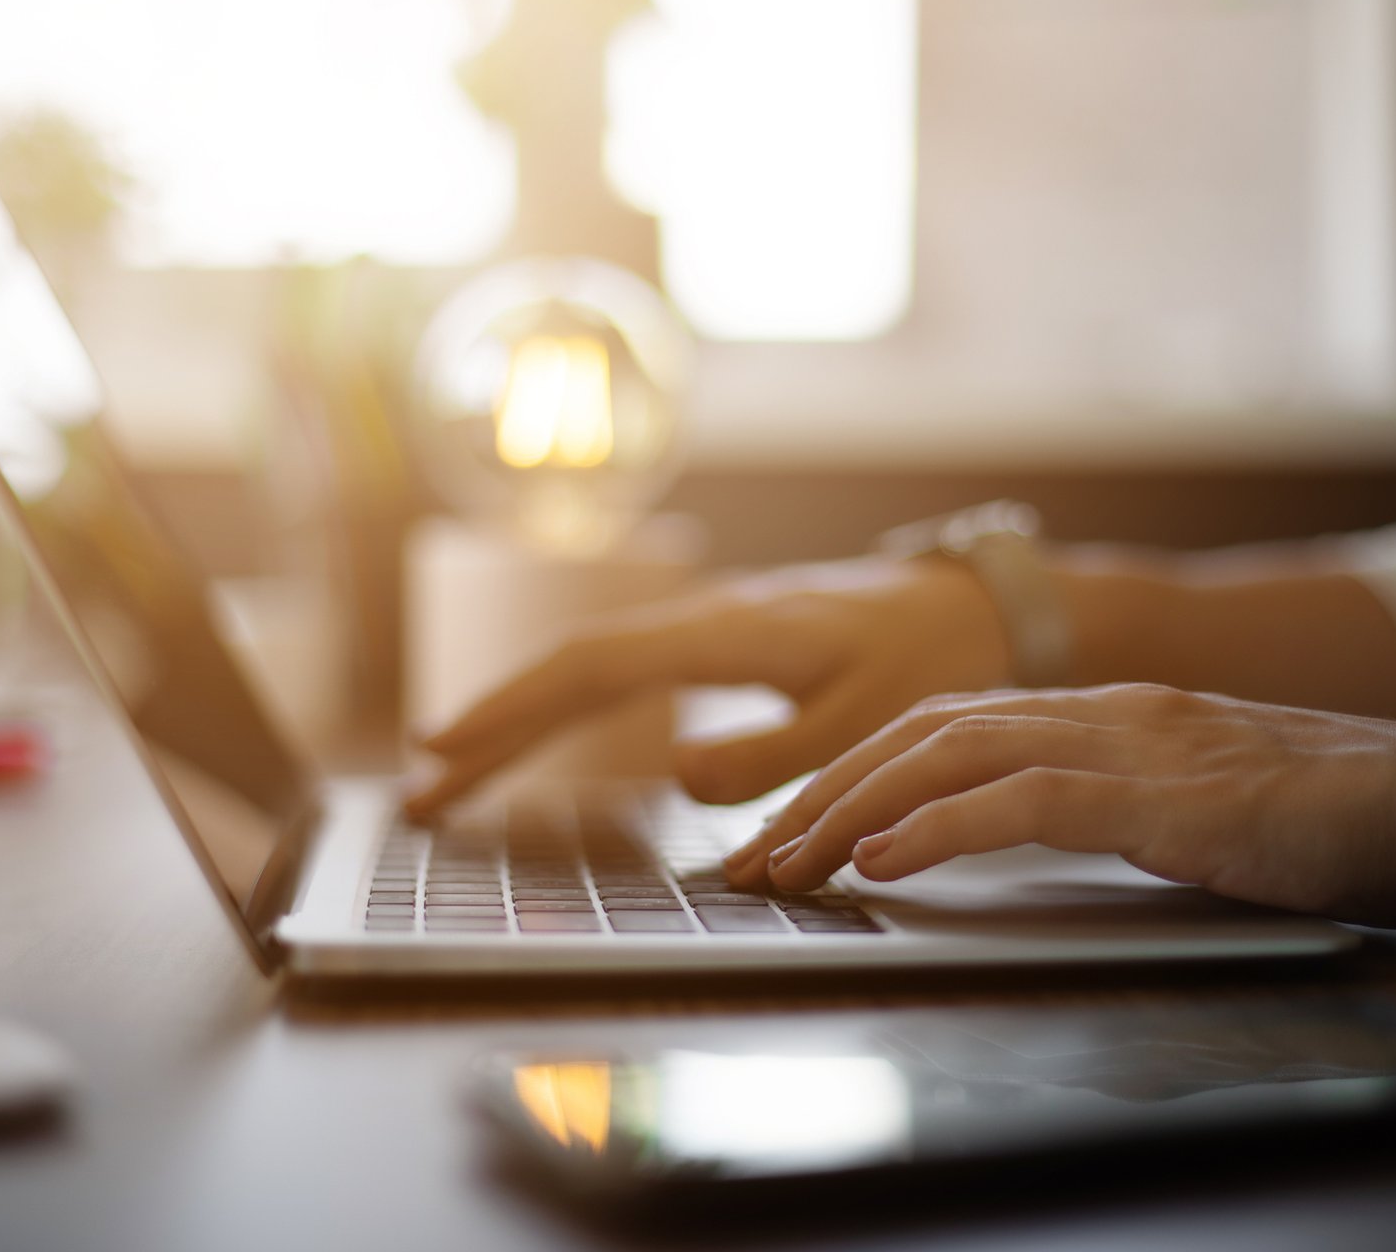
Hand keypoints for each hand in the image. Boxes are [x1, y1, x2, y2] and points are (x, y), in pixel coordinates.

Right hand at [405, 556, 1010, 814]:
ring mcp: (706, 624)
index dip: (514, 710)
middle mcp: (703, 617)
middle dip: (492, 726)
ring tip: (454, 774)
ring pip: (590, 667)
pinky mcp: (719, 641)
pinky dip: (568, 706)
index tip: (447, 751)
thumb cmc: (930, 659)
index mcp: (727, 631)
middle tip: (422, 790)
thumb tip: (674, 776)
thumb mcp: (866, 720)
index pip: (593, 669)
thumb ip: (773, 757)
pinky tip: (541, 736)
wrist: (974, 604)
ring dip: (521, 719)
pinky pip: (623, 672)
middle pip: (570, 666)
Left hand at [724, 684, 1395, 928]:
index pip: (943, 727)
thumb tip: (1020, 833)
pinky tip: (883, 857)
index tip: (789, 832)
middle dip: (822, 792)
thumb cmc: (1323, 815)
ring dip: (853, 809)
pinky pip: (1025, 800)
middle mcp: (1099, 709)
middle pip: (921, 731)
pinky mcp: (1163, 793)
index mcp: (1100, 710)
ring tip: (788, 864)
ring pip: (951, 752)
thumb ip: (1105, 804)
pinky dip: (940, 825)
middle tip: (751, 858)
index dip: (853, 773)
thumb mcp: (1185, 803)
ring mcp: (1130, 740)